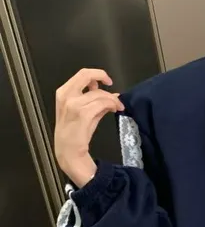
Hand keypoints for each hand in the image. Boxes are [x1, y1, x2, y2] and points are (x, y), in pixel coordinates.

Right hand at [54, 69, 124, 186]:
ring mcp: (73, 104)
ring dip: (112, 99)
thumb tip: (112, 94)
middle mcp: (66, 95)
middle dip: (103, 77)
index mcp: (64, 92)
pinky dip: (111, 105)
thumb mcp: (85, 113)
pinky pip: (102, 104)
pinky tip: (115, 110)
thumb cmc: (76, 134)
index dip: (97, 74)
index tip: (108, 82)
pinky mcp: (82, 114)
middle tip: (113, 87)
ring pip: (99, 93)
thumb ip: (96, 101)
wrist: (68, 152)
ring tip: (117, 107)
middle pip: (86, 75)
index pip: (82, 74)